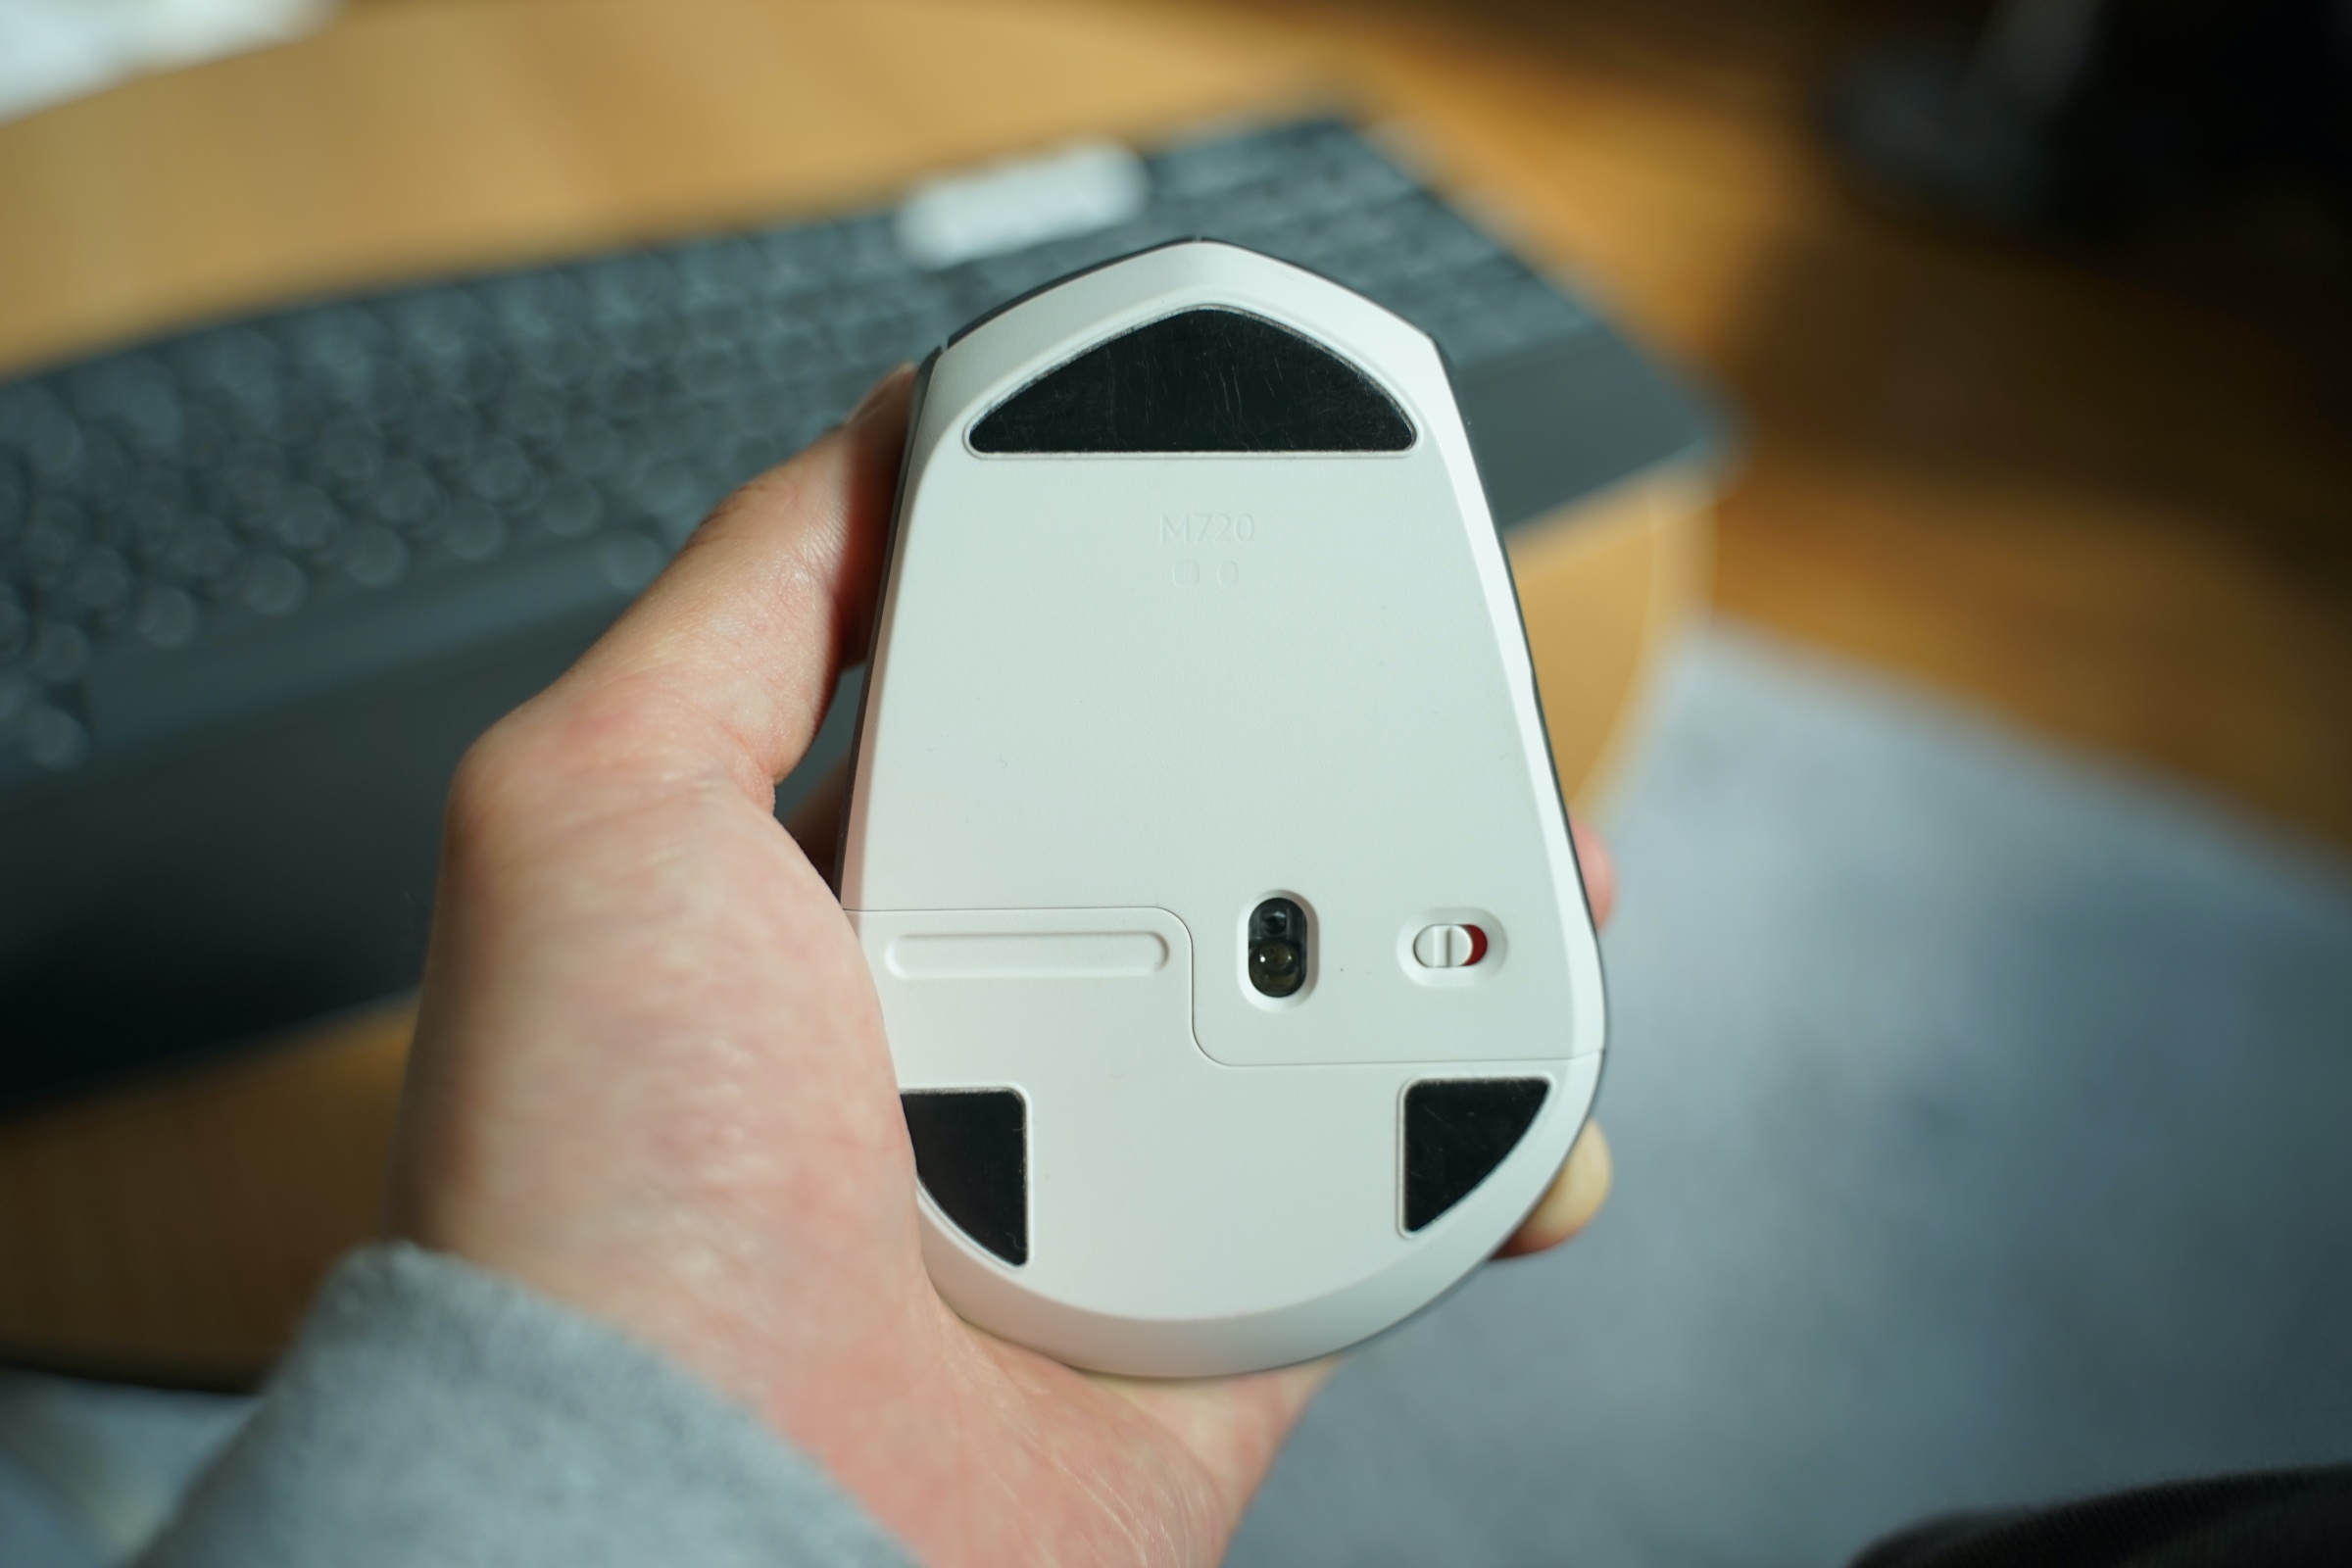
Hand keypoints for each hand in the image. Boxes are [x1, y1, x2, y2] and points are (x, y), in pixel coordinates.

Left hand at [388, 369, 1615, 1566]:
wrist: (707, 1511)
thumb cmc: (604, 1193)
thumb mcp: (596, 803)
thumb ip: (748, 604)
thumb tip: (884, 436)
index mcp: (846, 902)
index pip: (1038, 709)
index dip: (1154, 619)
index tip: (1259, 546)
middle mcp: (987, 1027)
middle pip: (1214, 839)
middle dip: (1340, 752)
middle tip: (1430, 688)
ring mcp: (1115, 1167)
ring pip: (1334, 998)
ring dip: (1450, 922)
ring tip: (1520, 859)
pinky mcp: (1226, 1303)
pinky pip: (1404, 1190)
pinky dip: (1500, 1132)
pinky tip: (1531, 1081)